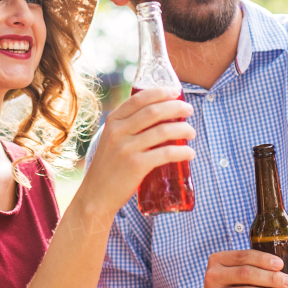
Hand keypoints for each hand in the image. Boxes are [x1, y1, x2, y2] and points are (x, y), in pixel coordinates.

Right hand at [83, 85, 194, 213]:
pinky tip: (189, 153)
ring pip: (163, 131)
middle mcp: (118, 132)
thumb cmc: (108, 167)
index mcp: (112, 121)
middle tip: (189, 110)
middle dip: (176, 107)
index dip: (160, 92)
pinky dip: (182, 152)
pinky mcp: (136, 166)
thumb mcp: (110, 140)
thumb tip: (156, 115)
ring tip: (191, 133)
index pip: (138, 99)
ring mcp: (126, 148)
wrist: (96, 196)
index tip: (175, 92)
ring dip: (183, 129)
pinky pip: (165, 153)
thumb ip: (126, 127)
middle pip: (154, 111)